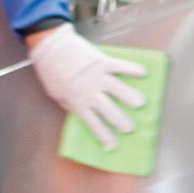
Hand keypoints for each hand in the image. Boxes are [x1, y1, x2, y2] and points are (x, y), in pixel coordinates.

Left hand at [28, 24, 146, 150]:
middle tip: (131, 129)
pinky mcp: (102, 60)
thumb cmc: (50, 70)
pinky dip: (132, 69)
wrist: (50, 46)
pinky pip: (120, 66)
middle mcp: (90, 90)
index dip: (104, 136)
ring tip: (141, 104)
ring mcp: (97, 75)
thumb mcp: (55, 94)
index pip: (94, 123)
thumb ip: (69, 104)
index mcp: (77, 101)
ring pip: (117, 89)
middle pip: (109, 109)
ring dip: (130, 97)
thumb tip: (79, 112)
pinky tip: (143, 73)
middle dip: (121, 121)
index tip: (113, 146)